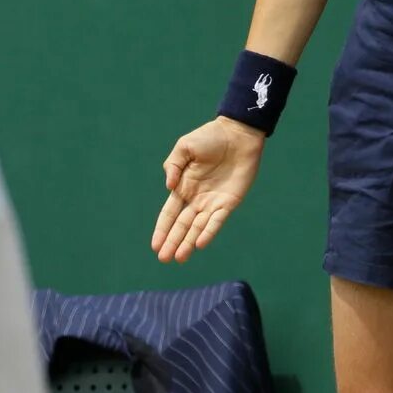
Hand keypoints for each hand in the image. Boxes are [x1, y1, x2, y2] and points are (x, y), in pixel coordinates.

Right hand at [151, 117, 265, 262]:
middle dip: (172, 242)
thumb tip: (169, 186)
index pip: (169, 213)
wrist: (238, 133)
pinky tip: (200, 243)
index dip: (162, 229)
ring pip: (197, 227)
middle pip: (182, 225)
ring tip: (179, 258)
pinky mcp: (229, 202)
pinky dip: (208, 232)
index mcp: (183, 186)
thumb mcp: (184, 147)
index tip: (154, 246)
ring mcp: (213, 202)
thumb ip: (173, 165)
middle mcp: (196, 198)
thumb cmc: (210, 137)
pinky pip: (217, 220)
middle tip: (164, 259)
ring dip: (188, 242)